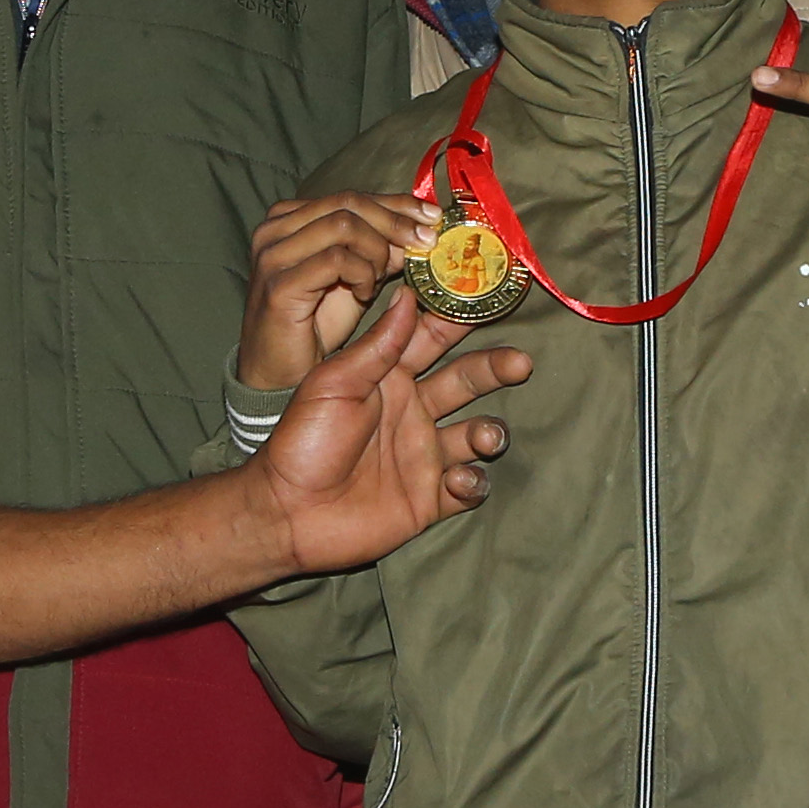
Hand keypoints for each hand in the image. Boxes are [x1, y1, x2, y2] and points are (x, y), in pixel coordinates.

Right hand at [239, 187, 439, 389]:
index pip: (351, 197)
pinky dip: (361, 273)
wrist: (279, 373)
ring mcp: (273, 255)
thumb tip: (419, 230)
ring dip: (376, 251)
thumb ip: (379, 250)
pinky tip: (364, 293)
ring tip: (378, 278)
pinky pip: (336, 260)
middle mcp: (274, 229)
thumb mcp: (355, 277)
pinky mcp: (279, 284)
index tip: (432, 216)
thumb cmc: (314, 324)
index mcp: (289, 219)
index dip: (396, 203)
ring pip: (344, 225)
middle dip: (395, 222)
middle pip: (348, 203)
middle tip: (424, 242)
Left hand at [248, 293, 528, 575]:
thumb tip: (408, 294)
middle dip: (495, 368)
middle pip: (467, 381)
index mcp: (389, 377)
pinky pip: (469, 487)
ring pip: (477, 433)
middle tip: (521, 362)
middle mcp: (413, 411)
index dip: (460, 316)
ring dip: (489, 431)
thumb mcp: (334, 383)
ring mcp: (424, 455)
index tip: (491, 293)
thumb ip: (377, 346)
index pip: (432, 338)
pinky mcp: (429, 498)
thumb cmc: (302, 441)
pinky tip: (457, 480)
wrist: (287, 514)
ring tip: (482, 436)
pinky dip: (473, 482)